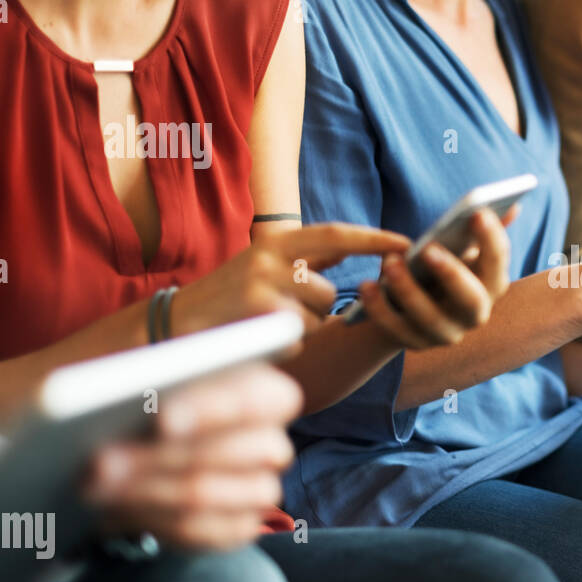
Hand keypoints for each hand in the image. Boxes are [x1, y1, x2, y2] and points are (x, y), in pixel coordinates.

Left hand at [82, 363, 303, 550]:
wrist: (132, 444)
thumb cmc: (146, 395)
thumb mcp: (149, 365)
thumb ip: (154, 370)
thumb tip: (139, 384)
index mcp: (263, 390)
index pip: (258, 399)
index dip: (213, 409)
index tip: (163, 420)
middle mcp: (270, 442)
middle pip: (228, 453)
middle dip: (160, 458)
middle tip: (101, 461)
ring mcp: (258, 489)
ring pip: (206, 495)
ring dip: (143, 492)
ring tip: (93, 486)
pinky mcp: (236, 527)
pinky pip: (199, 532)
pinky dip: (148, 522)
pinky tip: (111, 512)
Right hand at [173, 223, 412, 336]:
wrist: (172, 324)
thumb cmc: (228, 298)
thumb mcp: (264, 265)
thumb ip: (305, 258)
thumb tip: (352, 247)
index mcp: (276, 240)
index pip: (336, 234)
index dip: (374, 239)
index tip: (409, 243)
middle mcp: (271, 256)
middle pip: (328, 292)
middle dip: (316, 312)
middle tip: (281, 315)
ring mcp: (263, 285)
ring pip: (314, 319)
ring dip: (298, 331)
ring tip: (262, 326)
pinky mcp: (258, 314)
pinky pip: (296, 339)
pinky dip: (283, 347)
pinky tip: (255, 339)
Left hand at [353, 209, 511, 348]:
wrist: (414, 302)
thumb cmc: (442, 265)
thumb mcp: (462, 248)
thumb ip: (482, 230)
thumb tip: (513, 206)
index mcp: (491, 285)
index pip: (499, 265)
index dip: (492, 239)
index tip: (477, 212)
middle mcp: (475, 314)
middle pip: (471, 300)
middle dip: (451, 274)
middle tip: (428, 248)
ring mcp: (446, 333)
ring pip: (430, 318)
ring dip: (408, 290)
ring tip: (389, 262)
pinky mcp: (414, 343)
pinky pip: (396, 330)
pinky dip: (379, 309)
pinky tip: (365, 286)